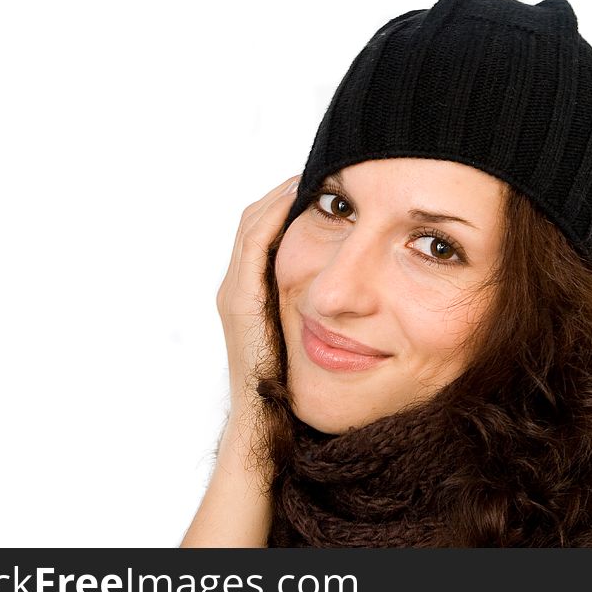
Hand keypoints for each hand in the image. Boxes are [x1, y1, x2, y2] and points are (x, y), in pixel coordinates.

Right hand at [216, 174, 298, 420]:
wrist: (265, 422)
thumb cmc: (290, 386)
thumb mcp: (304, 338)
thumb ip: (316, 310)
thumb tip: (357, 293)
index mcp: (249, 292)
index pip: (265, 230)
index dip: (287, 204)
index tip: (321, 185)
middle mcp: (234, 286)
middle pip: (256, 219)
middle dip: (284, 193)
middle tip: (317, 169)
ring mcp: (234, 292)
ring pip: (254, 223)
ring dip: (280, 196)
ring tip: (311, 174)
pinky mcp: (241, 301)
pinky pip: (257, 242)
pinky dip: (275, 214)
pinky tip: (299, 197)